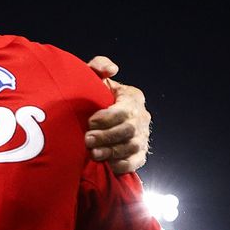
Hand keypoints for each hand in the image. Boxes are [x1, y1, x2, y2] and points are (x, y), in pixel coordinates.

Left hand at [84, 55, 150, 173]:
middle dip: (106, 136)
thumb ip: (98, 65)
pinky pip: (135, 162)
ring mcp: (143, 137)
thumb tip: (112, 69)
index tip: (90, 121)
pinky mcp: (140, 154)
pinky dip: (121, 164)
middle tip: (87, 139)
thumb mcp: (96, 78)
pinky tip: (107, 162)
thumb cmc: (96, 96)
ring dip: (111, 152)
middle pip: (129, 130)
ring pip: (132, 147)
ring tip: (93, 153)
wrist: (99, 118)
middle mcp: (142, 117)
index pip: (125, 110)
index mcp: (133, 97)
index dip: (107, 118)